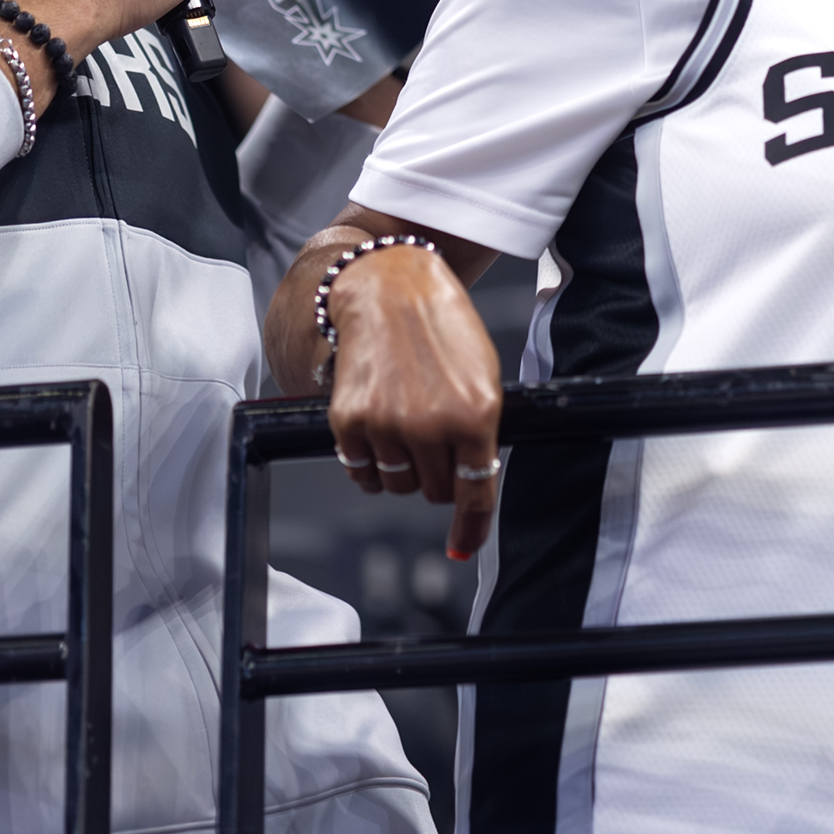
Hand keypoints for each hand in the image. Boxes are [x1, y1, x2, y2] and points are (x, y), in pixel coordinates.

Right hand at [322, 241, 504, 555]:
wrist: (390, 288)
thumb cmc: (443, 328)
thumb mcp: (484, 376)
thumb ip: (481, 432)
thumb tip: (474, 486)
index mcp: (476, 413)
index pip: (475, 493)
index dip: (470, 527)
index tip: (460, 546)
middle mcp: (431, 423)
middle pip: (434, 492)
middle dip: (438, 474)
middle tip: (435, 437)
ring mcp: (387, 424)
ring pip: (398, 485)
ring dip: (404, 468)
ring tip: (406, 423)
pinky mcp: (349, 420)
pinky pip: (361, 474)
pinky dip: (371, 465)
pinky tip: (379, 432)